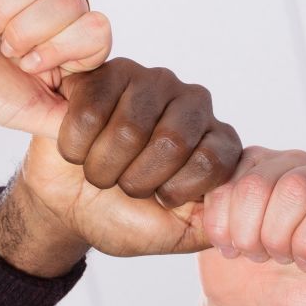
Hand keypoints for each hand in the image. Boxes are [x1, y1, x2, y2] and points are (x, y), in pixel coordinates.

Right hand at [1, 58, 243, 259]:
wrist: (67, 204)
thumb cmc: (123, 215)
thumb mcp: (173, 233)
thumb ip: (211, 225)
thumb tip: (238, 218)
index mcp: (218, 142)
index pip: (212, 162)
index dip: (175, 190)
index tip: (159, 199)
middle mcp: (193, 104)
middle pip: (172, 141)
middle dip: (136, 180)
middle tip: (123, 186)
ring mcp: (153, 83)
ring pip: (130, 128)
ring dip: (103, 166)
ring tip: (100, 169)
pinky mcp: (108, 72)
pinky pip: (91, 110)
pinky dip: (76, 146)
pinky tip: (79, 148)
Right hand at [198, 147, 305, 272]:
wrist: (254, 302)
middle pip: (294, 187)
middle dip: (277, 238)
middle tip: (277, 260)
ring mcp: (283, 161)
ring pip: (255, 185)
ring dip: (247, 234)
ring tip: (256, 252)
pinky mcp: (243, 165)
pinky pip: (225, 183)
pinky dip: (221, 224)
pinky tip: (232, 242)